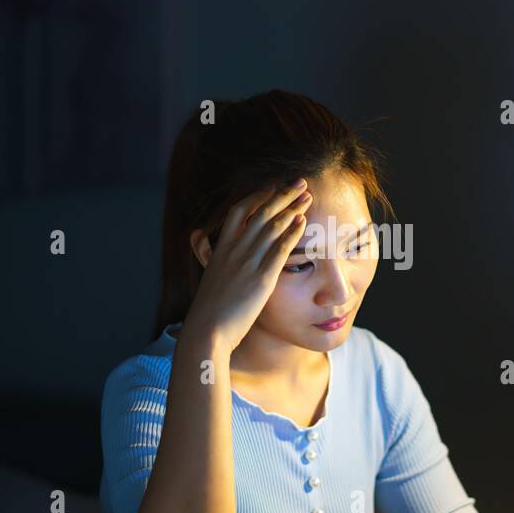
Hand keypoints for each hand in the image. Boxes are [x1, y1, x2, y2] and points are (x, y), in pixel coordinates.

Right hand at [183, 179, 311, 351]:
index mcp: (221, 248)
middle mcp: (234, 250)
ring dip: (292, 208)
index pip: (239, 211)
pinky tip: (303, 222)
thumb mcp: (209, 278)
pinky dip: (292, 233)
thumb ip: (212, 259)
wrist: (207, 330)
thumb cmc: (209, 310)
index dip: (257, 196)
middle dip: (283, 195)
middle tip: (300, 182)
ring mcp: (248, 262)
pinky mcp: (261, 278)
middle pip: (261, 213)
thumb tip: (206, 245)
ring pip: (273, 226)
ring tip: (307, 197)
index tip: (272, 187)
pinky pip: (279, 249)